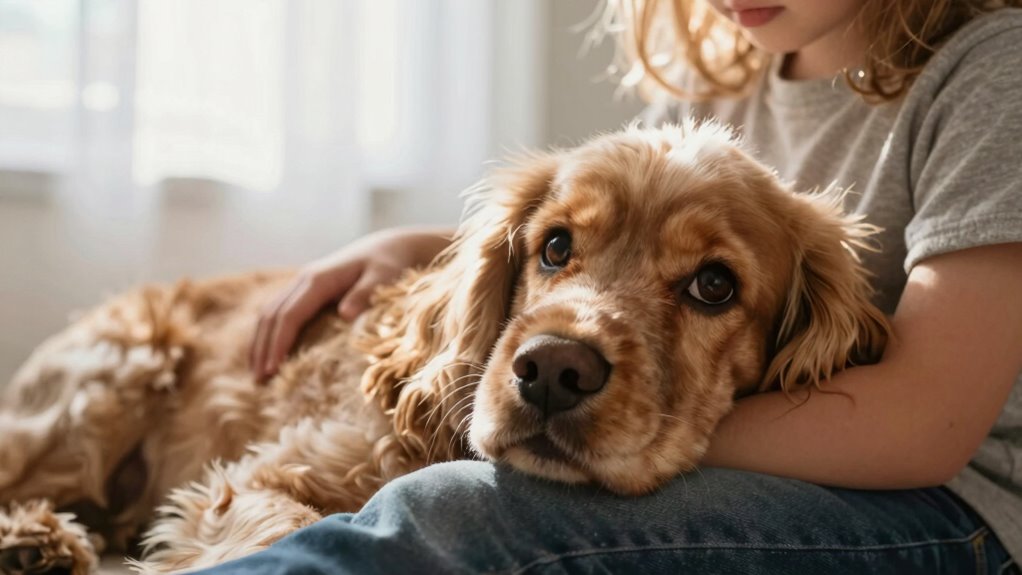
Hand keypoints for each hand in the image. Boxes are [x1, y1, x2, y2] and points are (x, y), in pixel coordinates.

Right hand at [249, 226, 453, 378]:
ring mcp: (302, 284)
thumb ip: (365, 294)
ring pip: (269, 313)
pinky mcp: (306, 290)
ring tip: (257, 375)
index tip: (273, 370)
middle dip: (262, 348)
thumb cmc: (388, 264)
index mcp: (319, 279)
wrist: (387, 247)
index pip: (289, 314)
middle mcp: (304, 279)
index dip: (279, 343)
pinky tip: (267, 355)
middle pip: (271, 316)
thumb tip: (344, 314)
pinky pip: (279, 312)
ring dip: (260, 343)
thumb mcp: (383, 277)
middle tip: (258, 382)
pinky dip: (268, 334)